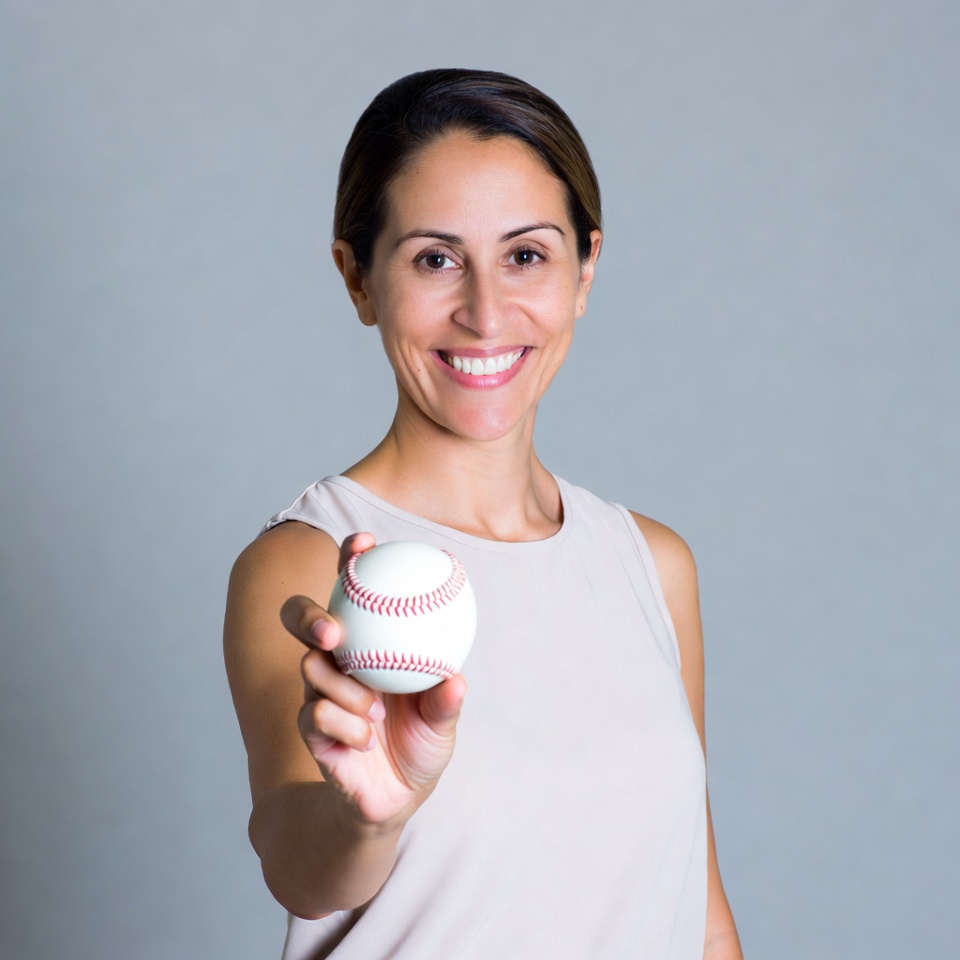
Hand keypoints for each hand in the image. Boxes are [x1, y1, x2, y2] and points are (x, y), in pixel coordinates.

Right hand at [280, 533, 466, 828]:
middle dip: (310, 614)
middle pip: (305, 620)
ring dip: (343, 688)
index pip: (353, 592)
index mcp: (370, 644)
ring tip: (371, 708)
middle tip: (333, 629)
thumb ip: (445, 701)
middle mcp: (339, 662)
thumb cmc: (420, 746)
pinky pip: (316, 717)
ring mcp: (320, 693)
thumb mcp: (442, 722)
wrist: (393, 801)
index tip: (362, 542)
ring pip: (311, 669)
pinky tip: (365, 740)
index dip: (350, 560)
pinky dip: (345, 727)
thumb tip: (456, 680)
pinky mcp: (311, 729)